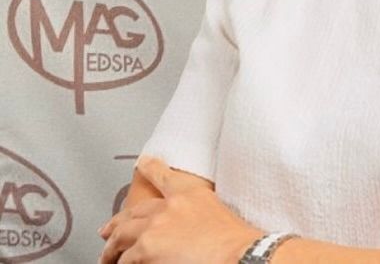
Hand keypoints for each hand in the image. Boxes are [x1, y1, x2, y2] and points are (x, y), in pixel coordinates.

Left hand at [98, 157, 261, 263]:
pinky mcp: (145, 249)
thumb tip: (186, 228)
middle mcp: (170, 205)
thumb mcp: (217, 214)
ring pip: (122, 236)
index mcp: (190, 193)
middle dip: (117, 222)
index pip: (164, 175)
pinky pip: (124, 259)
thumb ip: (196, 213)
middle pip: (134, 211)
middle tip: (107, 230)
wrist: (237, 256)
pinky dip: (120, 263)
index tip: (142, 163)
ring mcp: (155, 227)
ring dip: (112, 249)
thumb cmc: (234, 242)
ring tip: (106, 257)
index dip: (150, 168)